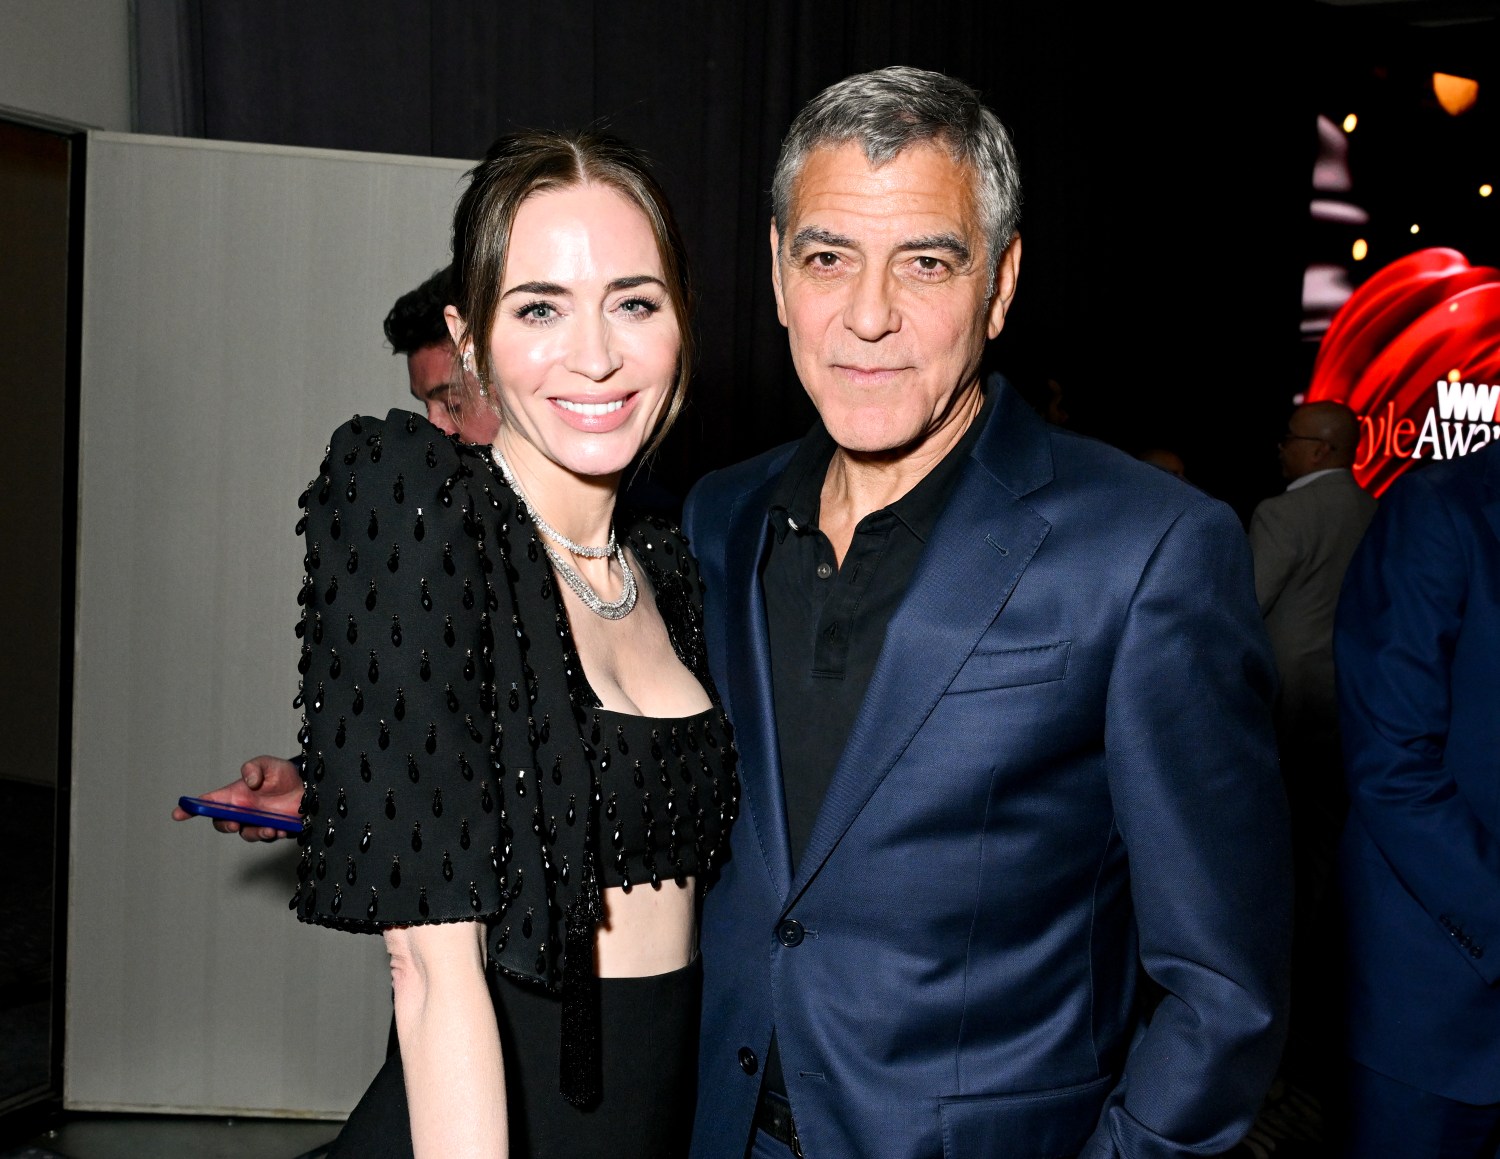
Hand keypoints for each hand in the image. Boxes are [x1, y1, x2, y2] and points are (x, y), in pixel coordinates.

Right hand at [172, 755, 302, 841]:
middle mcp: (243, 811)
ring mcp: (257, 822)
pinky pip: (266, 838)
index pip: (208, 803)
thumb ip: (255, 767)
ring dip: (255, 833)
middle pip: (222, 823)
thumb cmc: (284, 775)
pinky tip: (280, 829)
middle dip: (225, 825)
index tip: (177, 813)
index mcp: (235, 795)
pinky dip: (272, 835)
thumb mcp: (269, 764)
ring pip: (246, 834)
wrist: (309, 788)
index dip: (190, 809)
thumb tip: (249, 781)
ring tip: (270, 828)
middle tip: (235, 824)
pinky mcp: (273, 830)